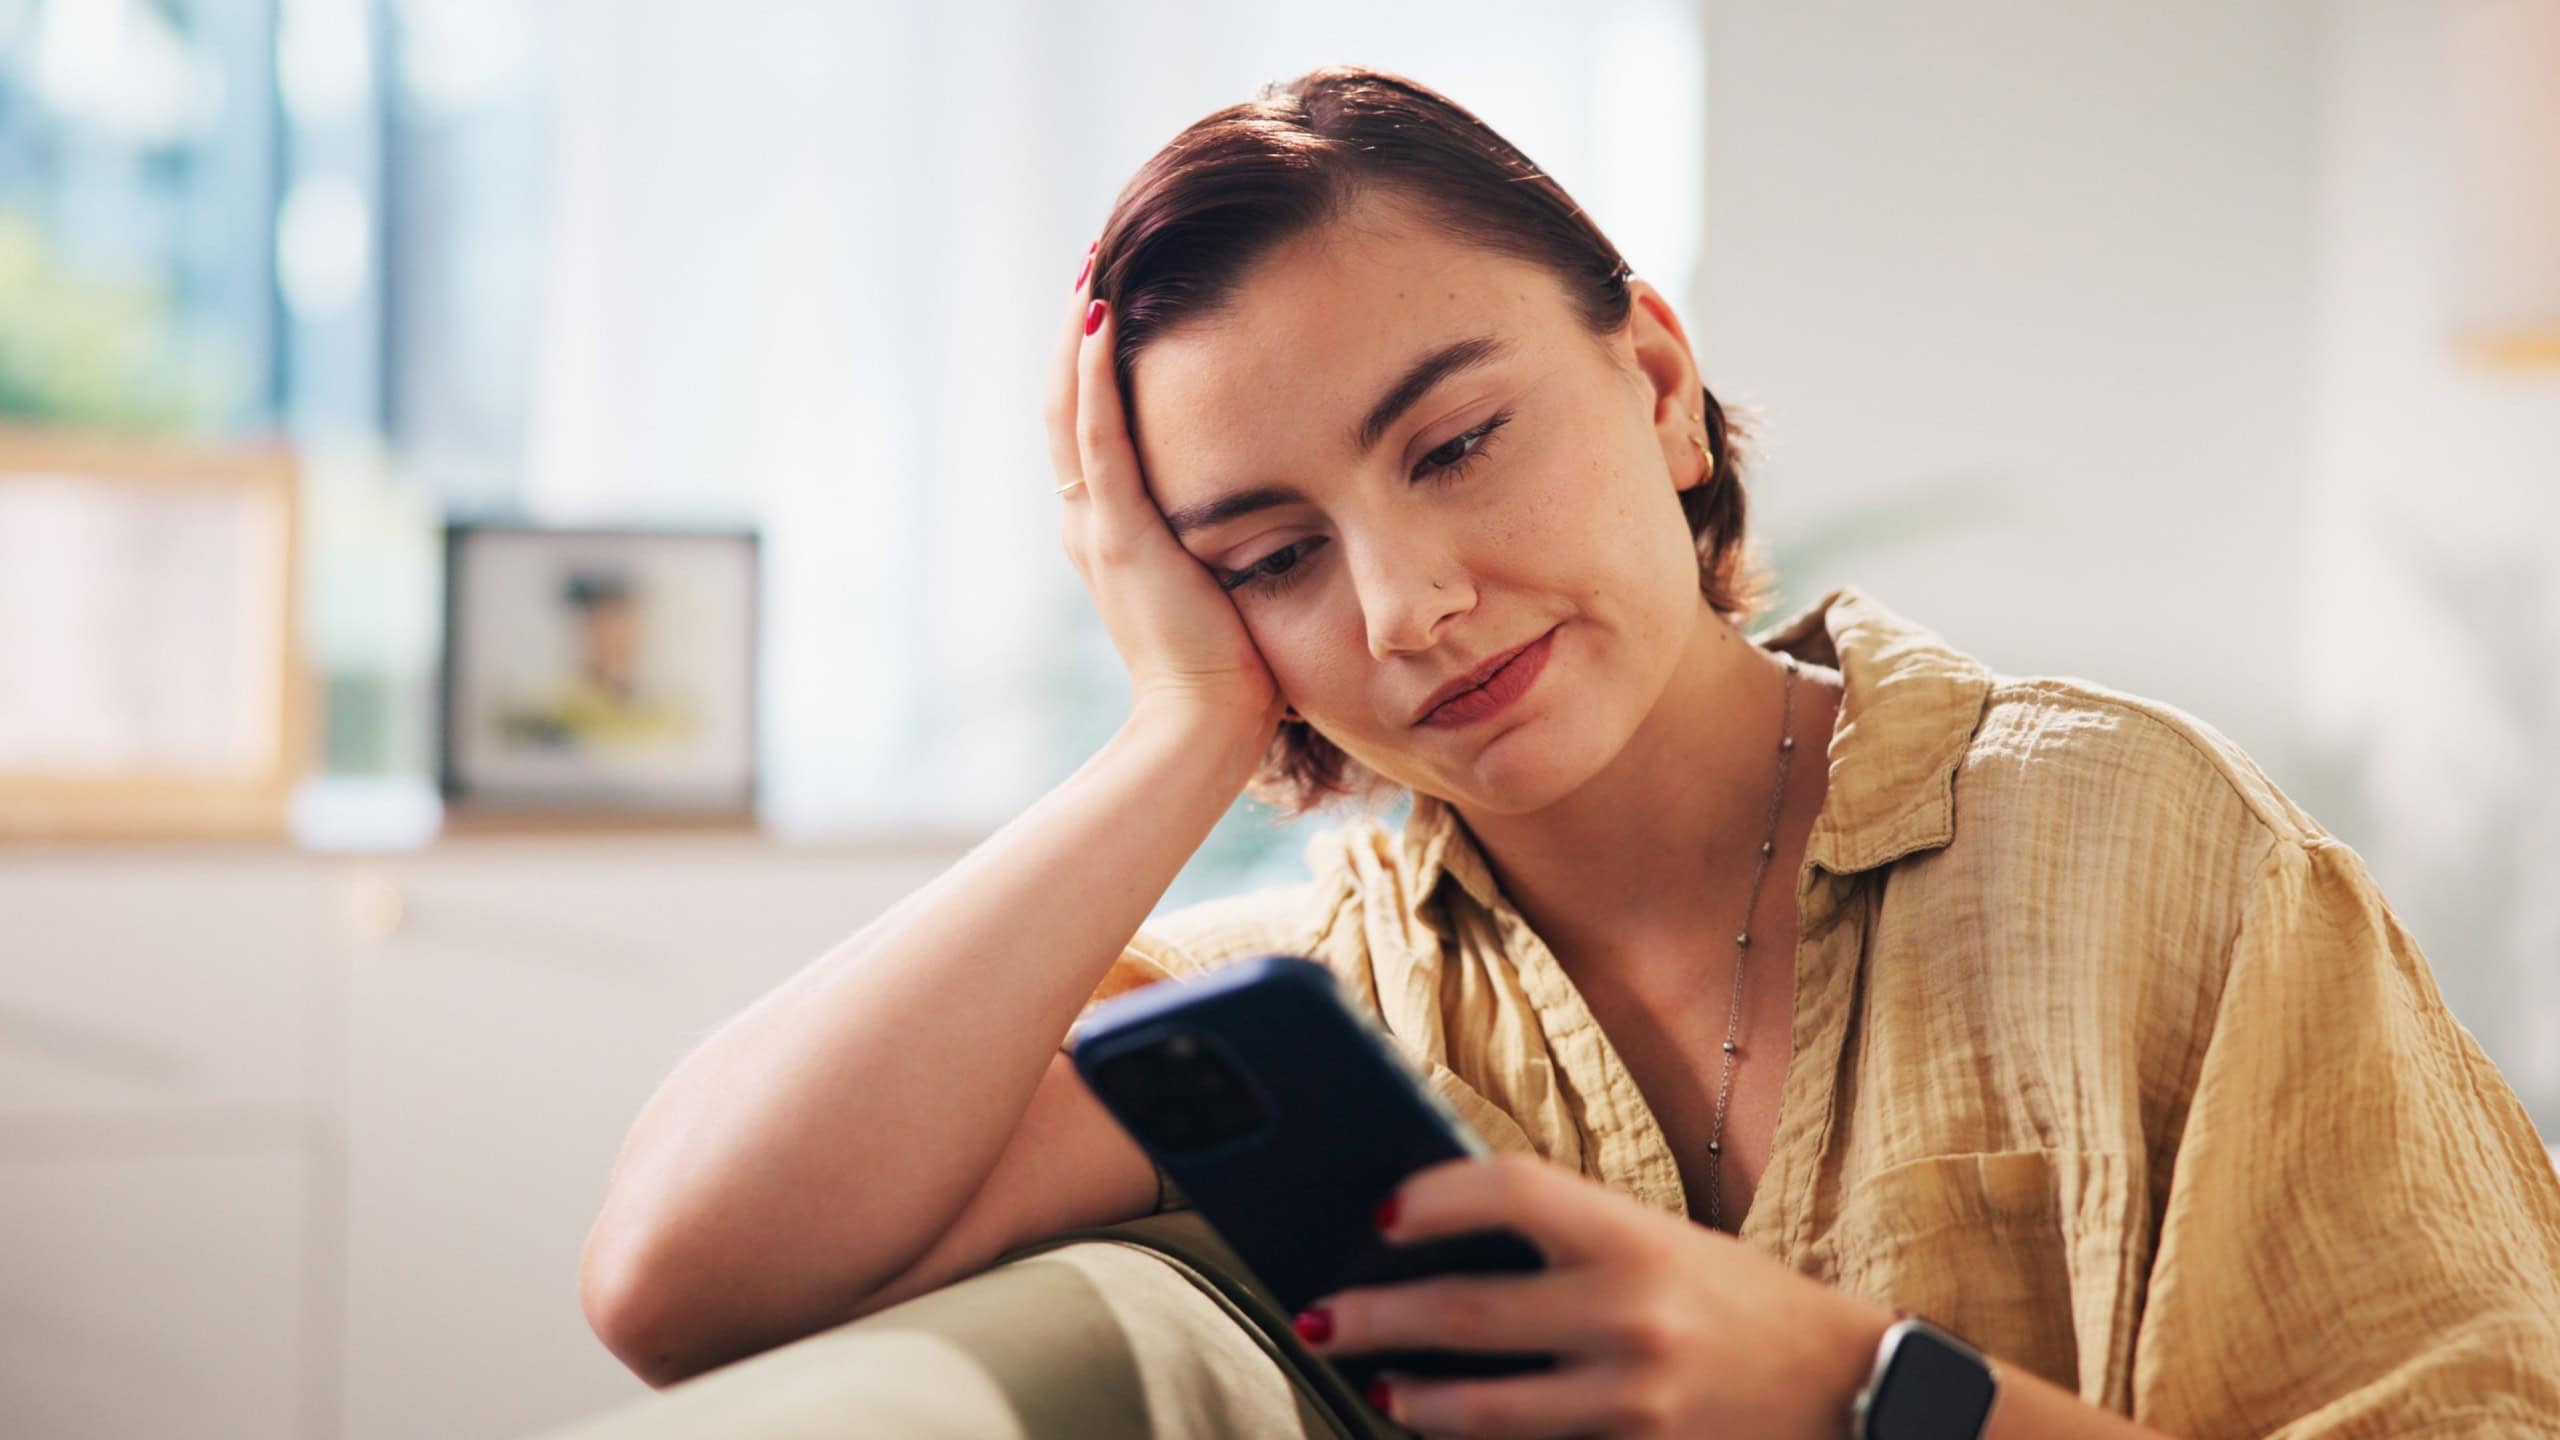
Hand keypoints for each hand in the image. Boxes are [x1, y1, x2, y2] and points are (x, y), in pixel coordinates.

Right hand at [1046, 240, 1282, 733]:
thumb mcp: (1229, 583)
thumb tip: (1285, 497)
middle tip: (1095, 260)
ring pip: (1070, 408)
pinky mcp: (1118, 534)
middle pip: (1067, 405)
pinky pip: (1097, 437)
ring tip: (1093, 265)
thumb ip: (1232, 538)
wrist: (1205, 728)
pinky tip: (1103, 318)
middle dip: (1081, 332)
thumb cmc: (1236, 672)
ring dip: (1081, 335)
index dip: (1098, 365)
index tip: (1117, 301)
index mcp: (1112, 532)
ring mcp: (1098, 525)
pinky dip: (1095, 375)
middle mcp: (1090, 521)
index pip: (1094, 429)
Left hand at [1293, 1154, 1894, 1438]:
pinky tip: (1444, 1433)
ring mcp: (1632, 1400)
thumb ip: (1567, 1239)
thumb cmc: (1737, 1302)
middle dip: (1374, 1318)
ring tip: (1378, 1390)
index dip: (1429, 1196)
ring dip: (1415, 1400)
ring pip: (1484, 1409)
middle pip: (1465, 1309)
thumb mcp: (1661, 1242)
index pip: (1505, 1188)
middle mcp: (1628, 1313)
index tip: (1378, 1212)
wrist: (1851, 1388)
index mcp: (1633, 1234)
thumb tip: (1439, 1238)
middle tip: (1316, 1317)